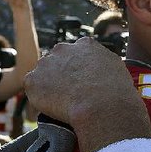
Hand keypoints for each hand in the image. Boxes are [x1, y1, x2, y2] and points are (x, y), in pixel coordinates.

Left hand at [24, 37, 150, 151]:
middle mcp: (63, 48)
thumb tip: (101, 70)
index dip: (79, 68)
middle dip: (61, 74)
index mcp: (85, 44)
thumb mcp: (117, 68)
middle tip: (70, 92)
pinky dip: (40, 98)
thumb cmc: (116, 91)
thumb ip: (103, 63)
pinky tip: (54, 107)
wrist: (102, 105)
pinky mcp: (33, 80)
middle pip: (57, 61)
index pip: (77, 53)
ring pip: (43, 75)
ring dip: (49, 86)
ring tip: (63, 103)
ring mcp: (45, 64)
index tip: (82, 81)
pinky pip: (33, 89)